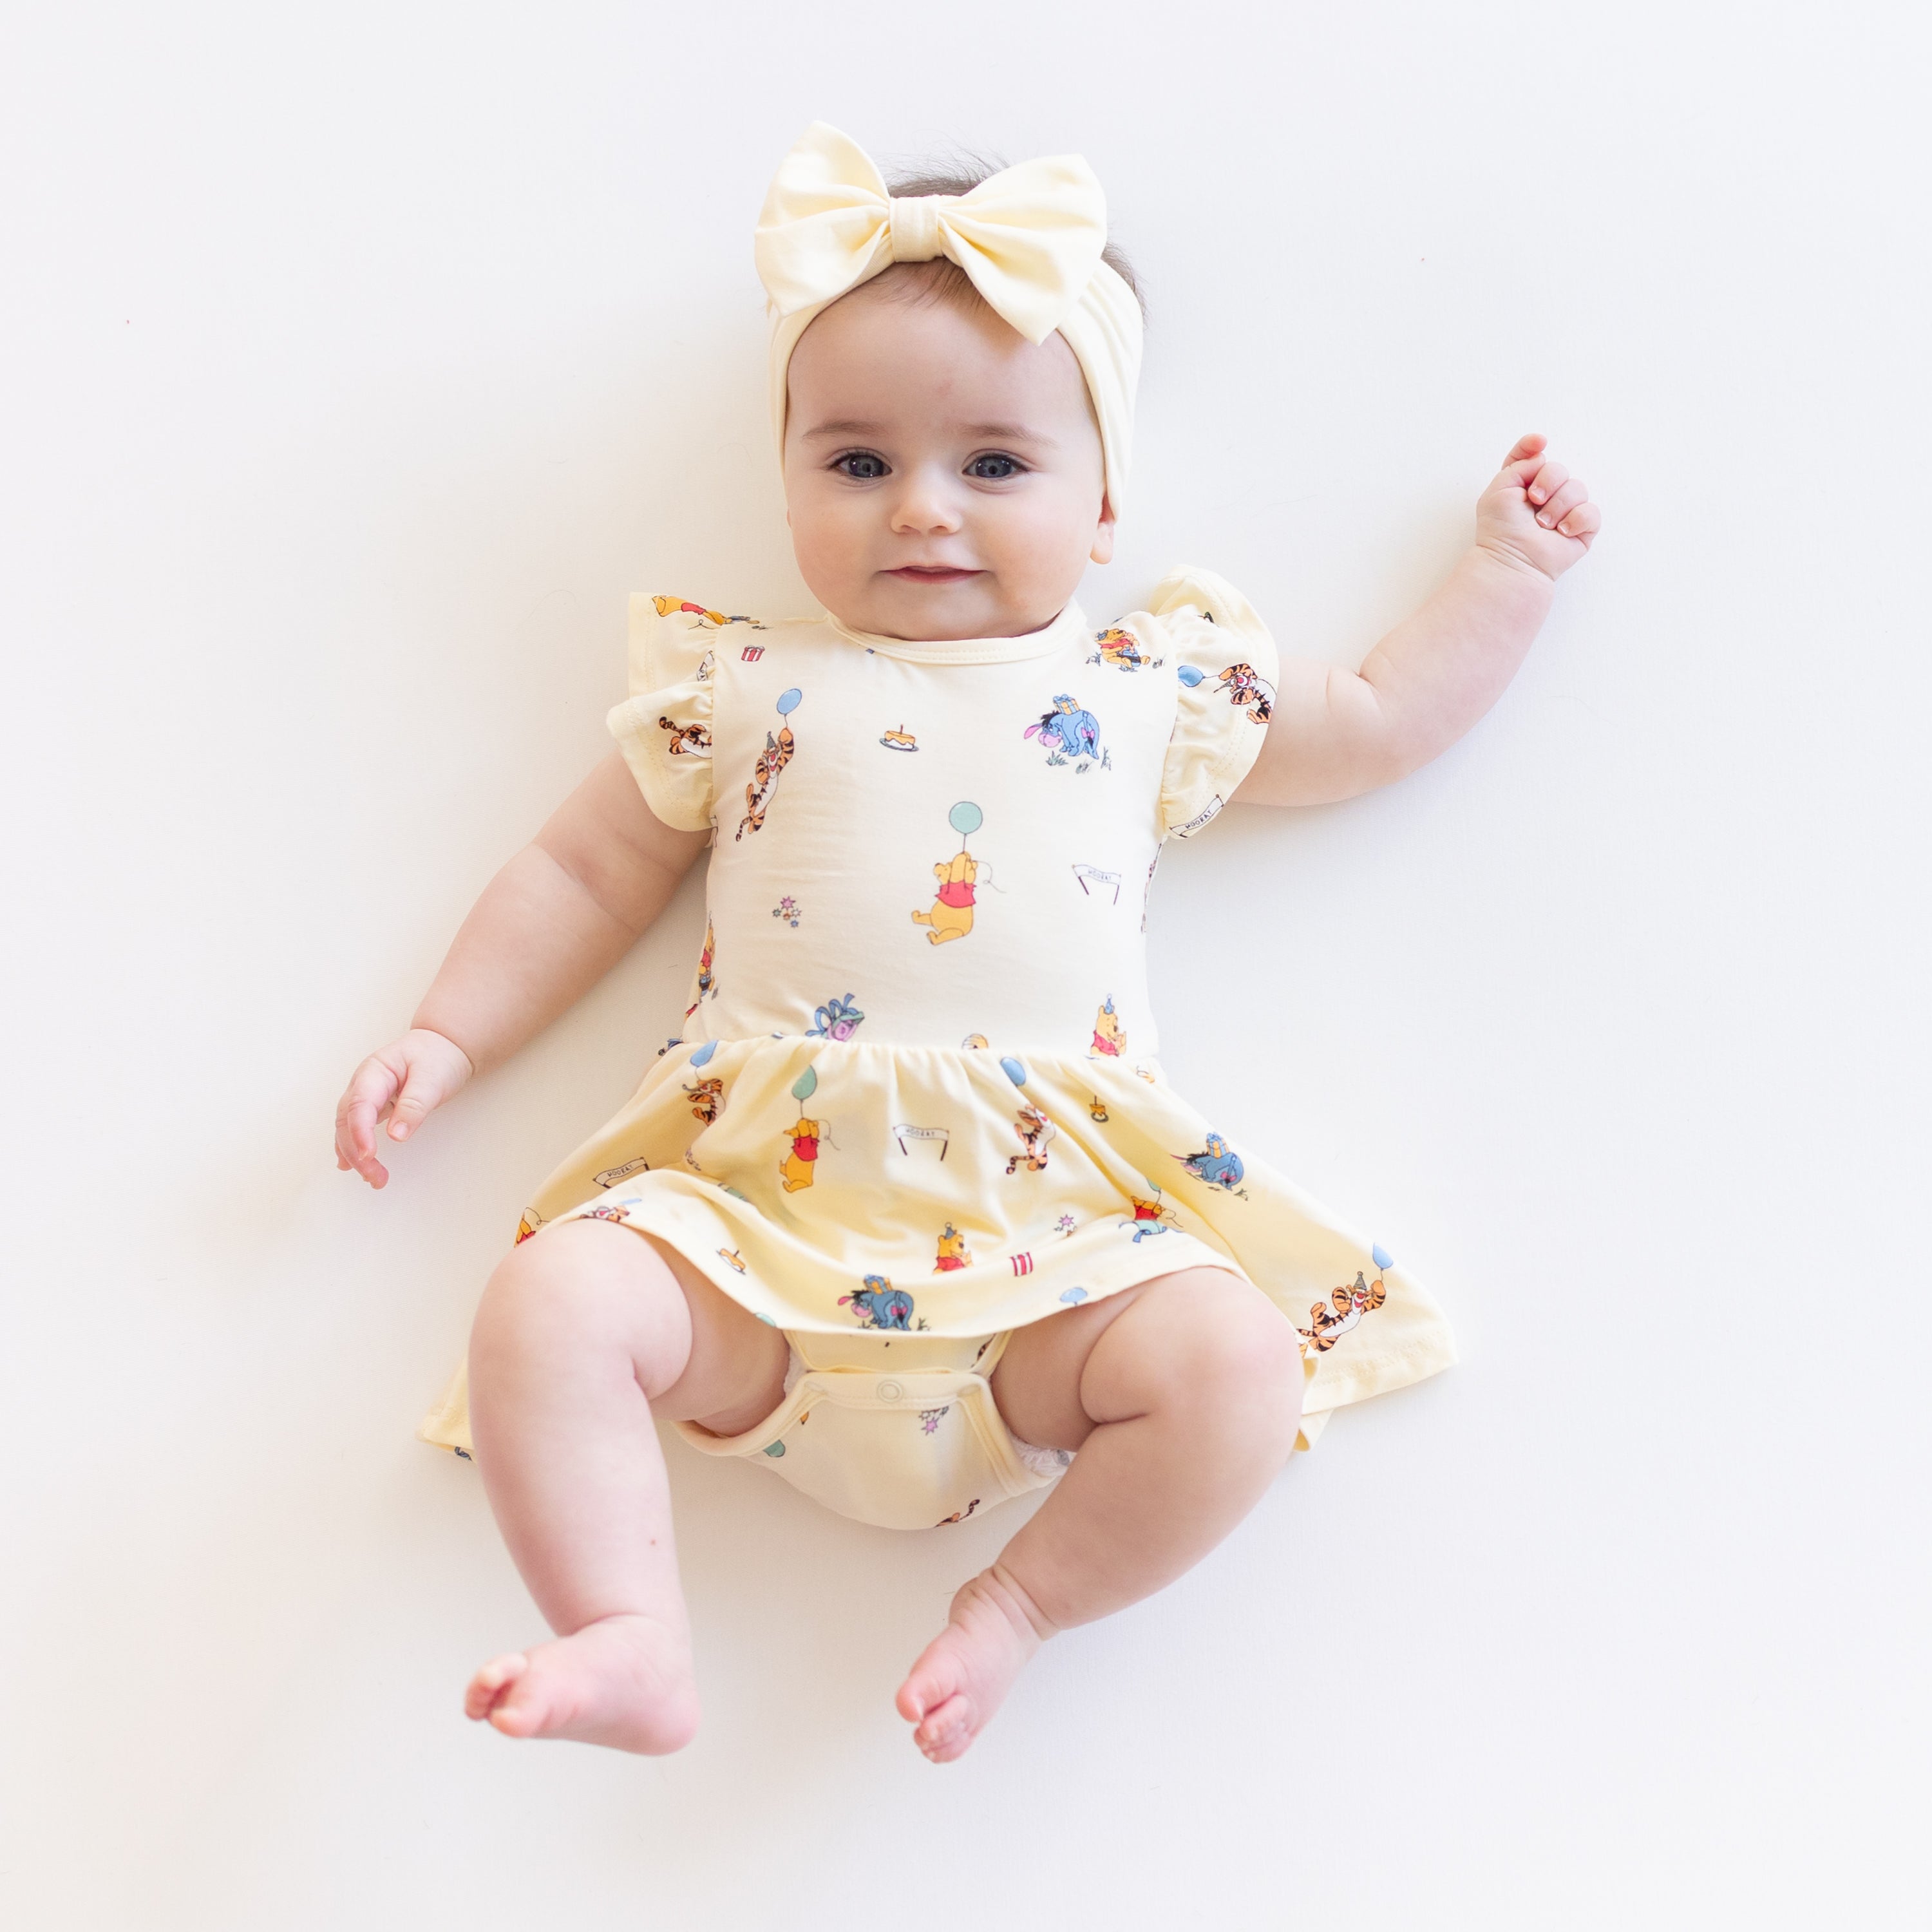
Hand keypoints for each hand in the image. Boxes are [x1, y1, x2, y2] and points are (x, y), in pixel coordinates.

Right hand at [334, 1027, 474, 1187]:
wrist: (442, 1046)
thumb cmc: (438, 1057)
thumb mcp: (432, 1078)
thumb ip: (414, 1105)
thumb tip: (396, 1135)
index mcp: (375, 1071)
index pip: (360, 1105)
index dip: (360, 1132)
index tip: (369, 1155)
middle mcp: (363, 1083)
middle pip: (347, 1120)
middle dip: (356, 1152)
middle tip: (375, 1177)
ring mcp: (365, 1094)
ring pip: (347, 1127)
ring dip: (355, 1154)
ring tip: (373, 1178)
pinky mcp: (373, 1106)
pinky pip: (355, 1127)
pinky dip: (352, 1147)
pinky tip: (352, 1164)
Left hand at [1475, 433, 1599, 580]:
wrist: (1513, 559)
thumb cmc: (1500, 529)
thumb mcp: (1499, 488)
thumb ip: (1518, 464)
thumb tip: (1541, 457)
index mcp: (1523, 485)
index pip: (1532, 457)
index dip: (1533, 445)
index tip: (1539, 442)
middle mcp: (1545, 496)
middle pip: (1559, 469)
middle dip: (1548, 481)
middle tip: (1534, 501)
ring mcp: (1565, 511)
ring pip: (1577, 488)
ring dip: (1558, 505)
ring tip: (1543, 525)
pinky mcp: (1581, 529)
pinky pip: (1591, 512)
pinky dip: (1576, 520)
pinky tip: (1561, 532)